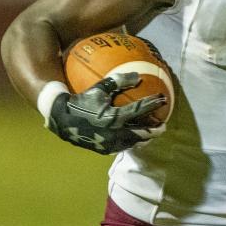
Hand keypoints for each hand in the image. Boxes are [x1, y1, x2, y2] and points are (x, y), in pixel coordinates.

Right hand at [47, 72, 165, 153]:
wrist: (61, 119)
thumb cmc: (82, 101)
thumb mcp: (99, 89)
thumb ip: (118, 81)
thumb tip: (138, 76)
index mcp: (113, 117)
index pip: (139, 110)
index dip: (152, 103)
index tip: (163, 98)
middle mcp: (113, 133)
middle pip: (142, 134)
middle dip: (155, 130)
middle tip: (163, 125)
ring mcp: (109, 144)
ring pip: (134, 143)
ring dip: (145, 138)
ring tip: (152, 132)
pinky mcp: (105, 150)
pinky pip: (124, 146)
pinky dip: (132, 141)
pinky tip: (136, 137)